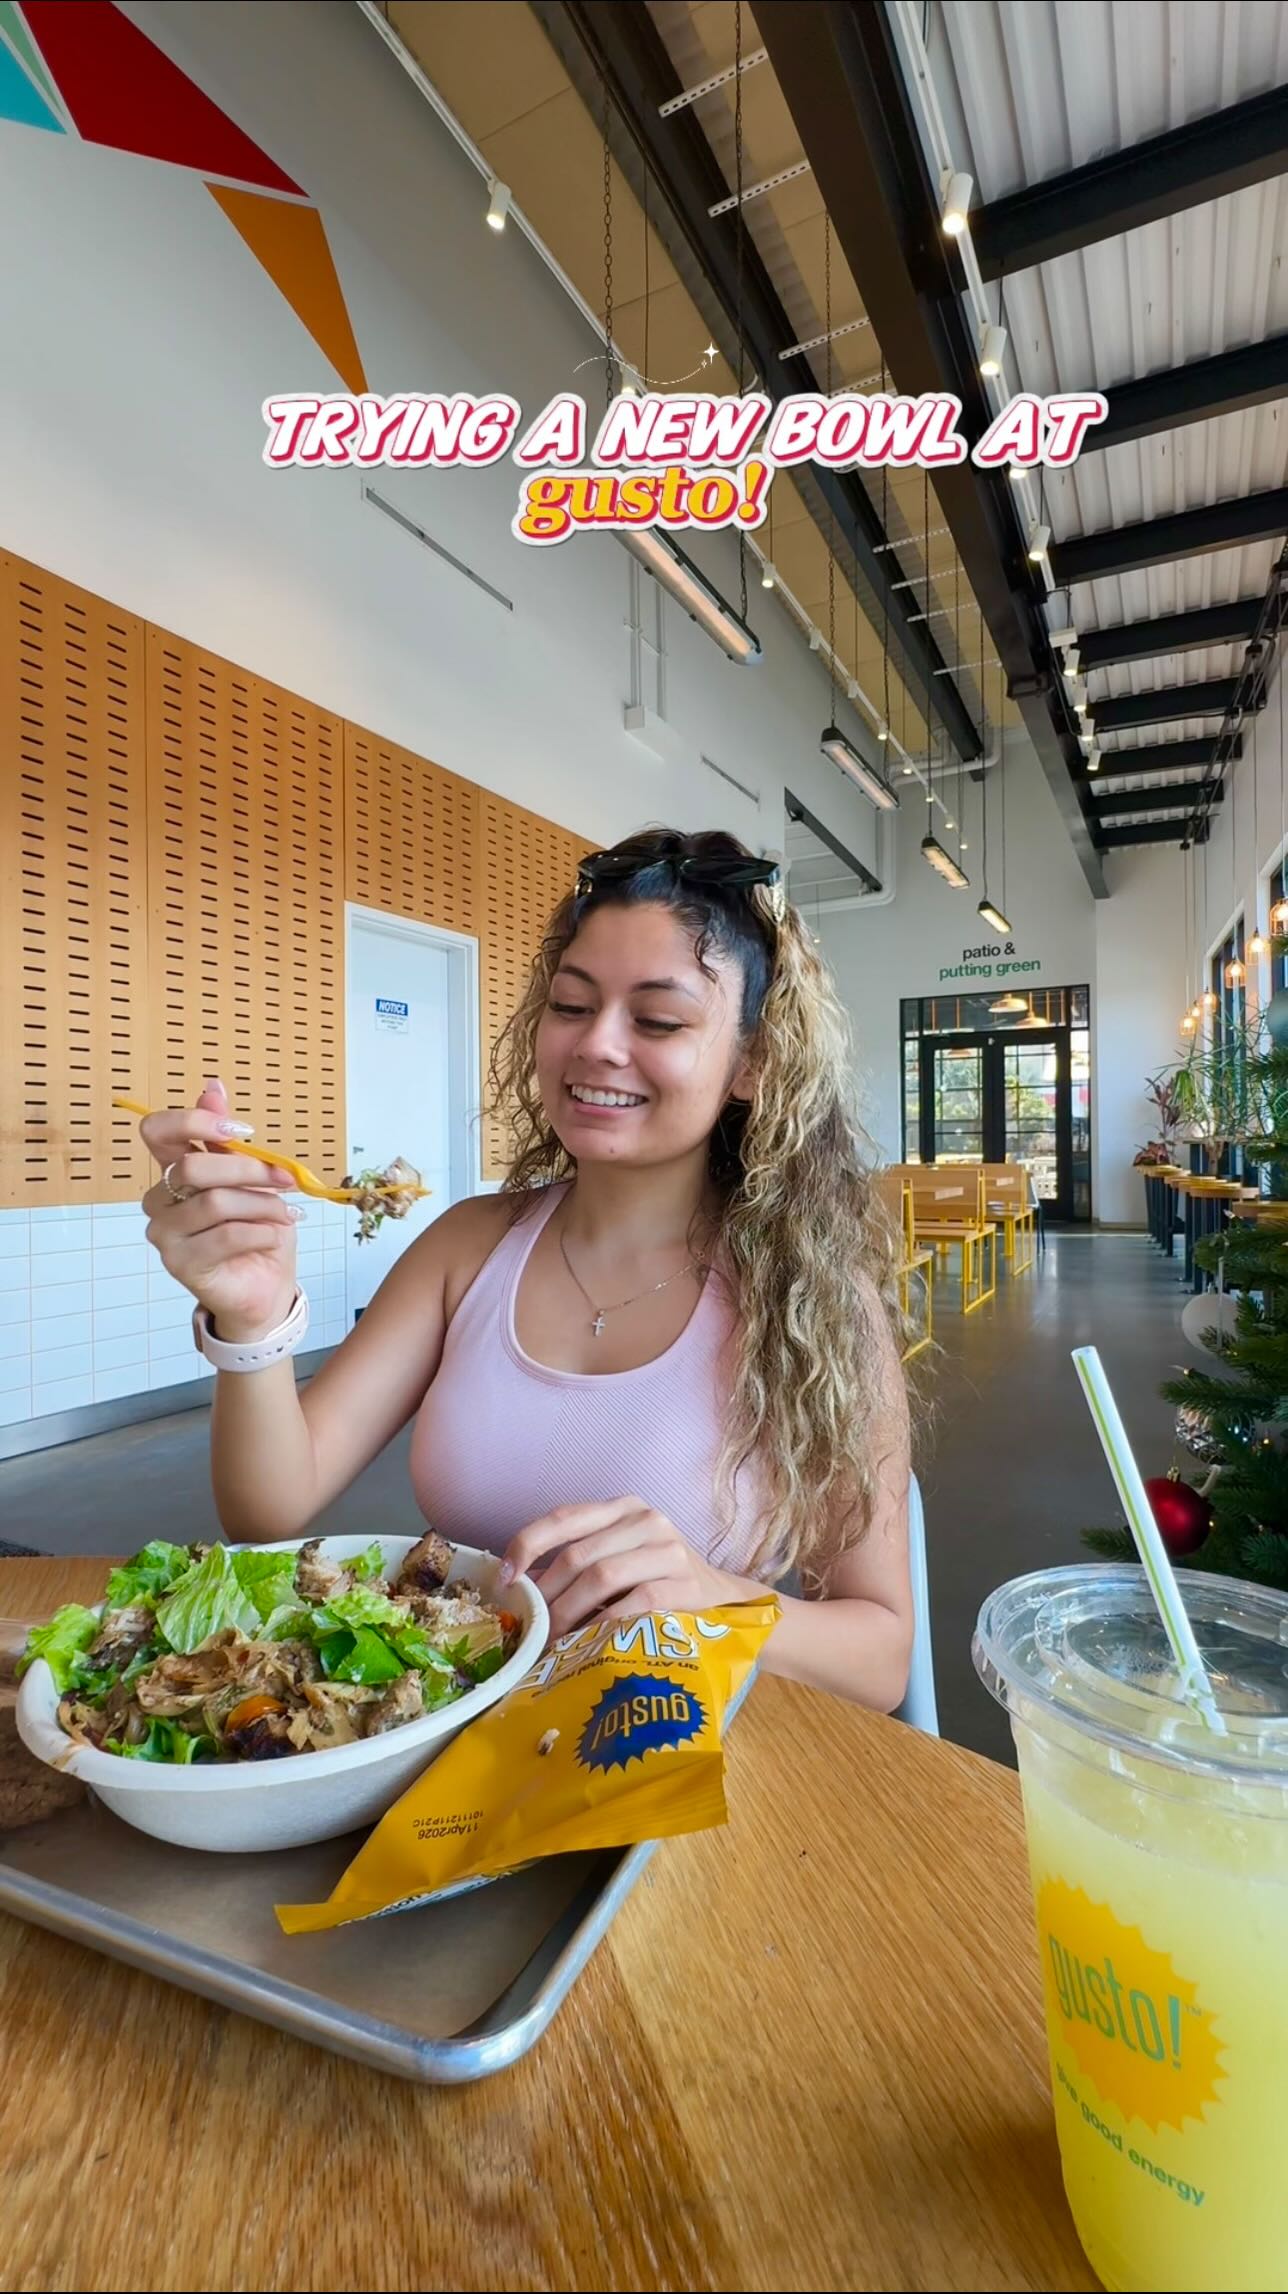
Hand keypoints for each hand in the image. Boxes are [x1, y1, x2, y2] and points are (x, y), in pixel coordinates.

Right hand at [138, 1080, 301, 1341]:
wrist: (265, 1287)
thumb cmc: (257, 1229)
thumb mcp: (250, 1178)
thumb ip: (226, 1138)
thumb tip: (213, 1087)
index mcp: (172, 1170)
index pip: (156, 1130)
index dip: (195, 1121)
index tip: (243, 1131)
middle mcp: (159, 1199)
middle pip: (192, 1166)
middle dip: (248, 1169)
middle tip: (286, 1179)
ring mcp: (165, 1234)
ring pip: (214, 1203)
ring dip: (262, 1206)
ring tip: (288, 1214)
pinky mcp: (180, 1265)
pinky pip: (226, 1236)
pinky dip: (262, 1232)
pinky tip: (278, 1234)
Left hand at [501, 1498, 749, 1636]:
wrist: (723, 1601)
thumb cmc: (658, 1581)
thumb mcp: (617, 1561)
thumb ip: (574, 1566)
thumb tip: (518, 1587)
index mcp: (622, 1508)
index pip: (565, 1517)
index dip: (528, 1544)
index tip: (505, 1578)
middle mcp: (646, 1519)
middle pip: (579, 1554)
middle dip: (547, 1595)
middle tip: (530, 1628)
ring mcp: (668, 1549)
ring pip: (602, 1576)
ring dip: (570, 1613)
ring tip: (553, 1641)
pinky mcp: (686, 1582)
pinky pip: (634, 1603)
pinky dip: (604, 1625)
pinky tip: (589, 1644)